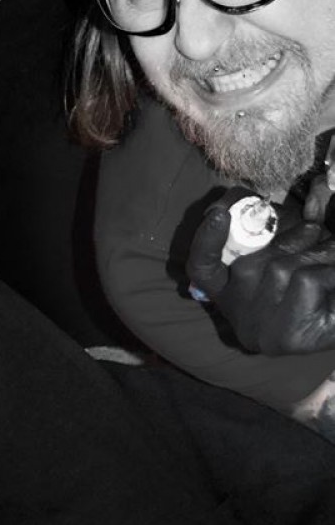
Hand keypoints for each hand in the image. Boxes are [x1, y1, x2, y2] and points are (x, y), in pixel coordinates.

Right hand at [187, 197, 334, 353]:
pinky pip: (308, 280)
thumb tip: (322, 187)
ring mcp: (260, 326)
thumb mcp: (301, 251)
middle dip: (300, 238)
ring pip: (286, 267)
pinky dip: (331, 273)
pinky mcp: (287, 337)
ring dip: (324, 255)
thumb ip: (303, 222)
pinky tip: (334, 285)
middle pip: (256, 260)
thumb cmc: (320, 290)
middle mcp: (238, 310)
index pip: (203, 266)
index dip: (206, 240)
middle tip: (326, 239)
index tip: (218, 214)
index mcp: (230, 290)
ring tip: (333, 261)